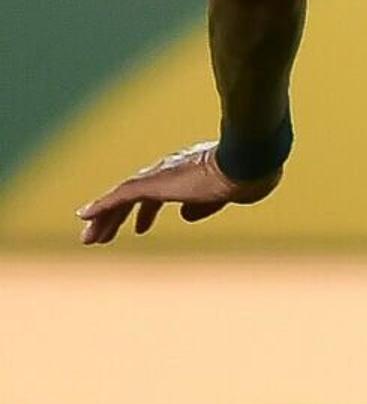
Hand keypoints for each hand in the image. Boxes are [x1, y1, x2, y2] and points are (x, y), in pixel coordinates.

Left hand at [75, 142, 273, 244]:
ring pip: (122, 199)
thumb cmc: (245, 176)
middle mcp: (166, 172)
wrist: (245, 163)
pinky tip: (84, 218)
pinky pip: (119, 197)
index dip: (146, 212)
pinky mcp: (152, 183)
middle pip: (134, 197)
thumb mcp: (223, 196)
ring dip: (106, 219)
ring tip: (90, 239)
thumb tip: (185, 216)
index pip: (157, 195)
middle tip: (102, 237)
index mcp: (185, 174)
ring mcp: (158, 177)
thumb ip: (204, 205)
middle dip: (118, 217)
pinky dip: (101, 207)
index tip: (140, 228)